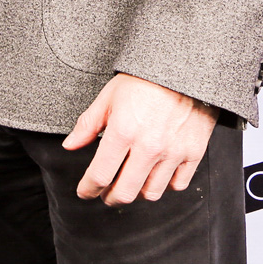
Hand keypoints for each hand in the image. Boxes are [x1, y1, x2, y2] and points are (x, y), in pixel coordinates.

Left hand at [62, 72, 217, 205]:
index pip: (100, 175)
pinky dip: (165, 184)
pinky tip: (156, 174)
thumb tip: (69, 145)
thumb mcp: (109, 96)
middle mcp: (148, 146)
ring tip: (131, 182)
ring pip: (151, 193)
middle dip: (109, 197)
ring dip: (137, 192)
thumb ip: (88, 124)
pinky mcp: (193, 152)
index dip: (88, 189)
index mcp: (123, 131)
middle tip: (106, 193)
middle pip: (125, 193)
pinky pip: (177, 185)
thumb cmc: (144, 79)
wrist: (185, 66)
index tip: (85, 191)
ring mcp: (173, 152)